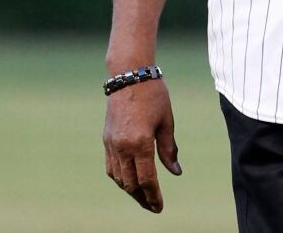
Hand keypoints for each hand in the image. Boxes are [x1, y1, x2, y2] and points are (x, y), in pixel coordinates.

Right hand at [103, 79, 181, 213]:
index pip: (147, 179)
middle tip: (153, 206)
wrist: (129, 75)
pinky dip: (120, 178)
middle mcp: (123, 146)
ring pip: (118, 178)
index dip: (154, 196)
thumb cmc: (154, 94)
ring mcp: (112, 144)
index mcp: (141, 142)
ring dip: (130, 190)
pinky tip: (129, 180)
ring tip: (143, 196)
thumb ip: (169, 149)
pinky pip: (111, 167)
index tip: (159, 207)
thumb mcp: (167, 120)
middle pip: (131, 184)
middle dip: (142, 198)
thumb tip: (176, 173)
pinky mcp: (106, 139)